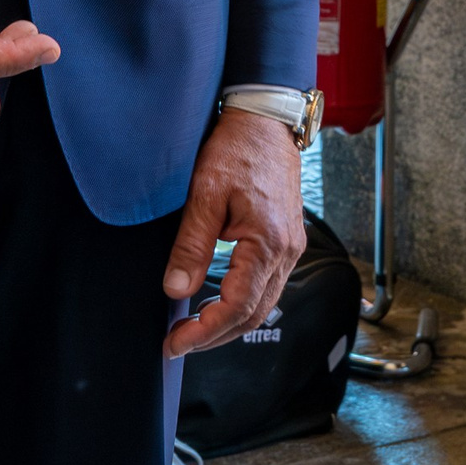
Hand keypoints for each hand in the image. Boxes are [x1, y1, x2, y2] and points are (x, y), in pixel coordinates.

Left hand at [162, 107, 305, 355]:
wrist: (266, 120)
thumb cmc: (237, 149)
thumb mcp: (205, 193)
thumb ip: (191, 245)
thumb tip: (176, 290)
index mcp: (268, 243)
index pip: (237, 308)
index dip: (204, 333)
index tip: (175, 343)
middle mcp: (287, 251)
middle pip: (254, 316)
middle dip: (215, 337)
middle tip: (178, 344)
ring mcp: (291, 248)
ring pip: (262, 305)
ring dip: (228, 323)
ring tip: (192, 328)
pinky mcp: (286, 241)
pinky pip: (267, 286)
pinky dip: (241, 303)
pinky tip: (215, 301)